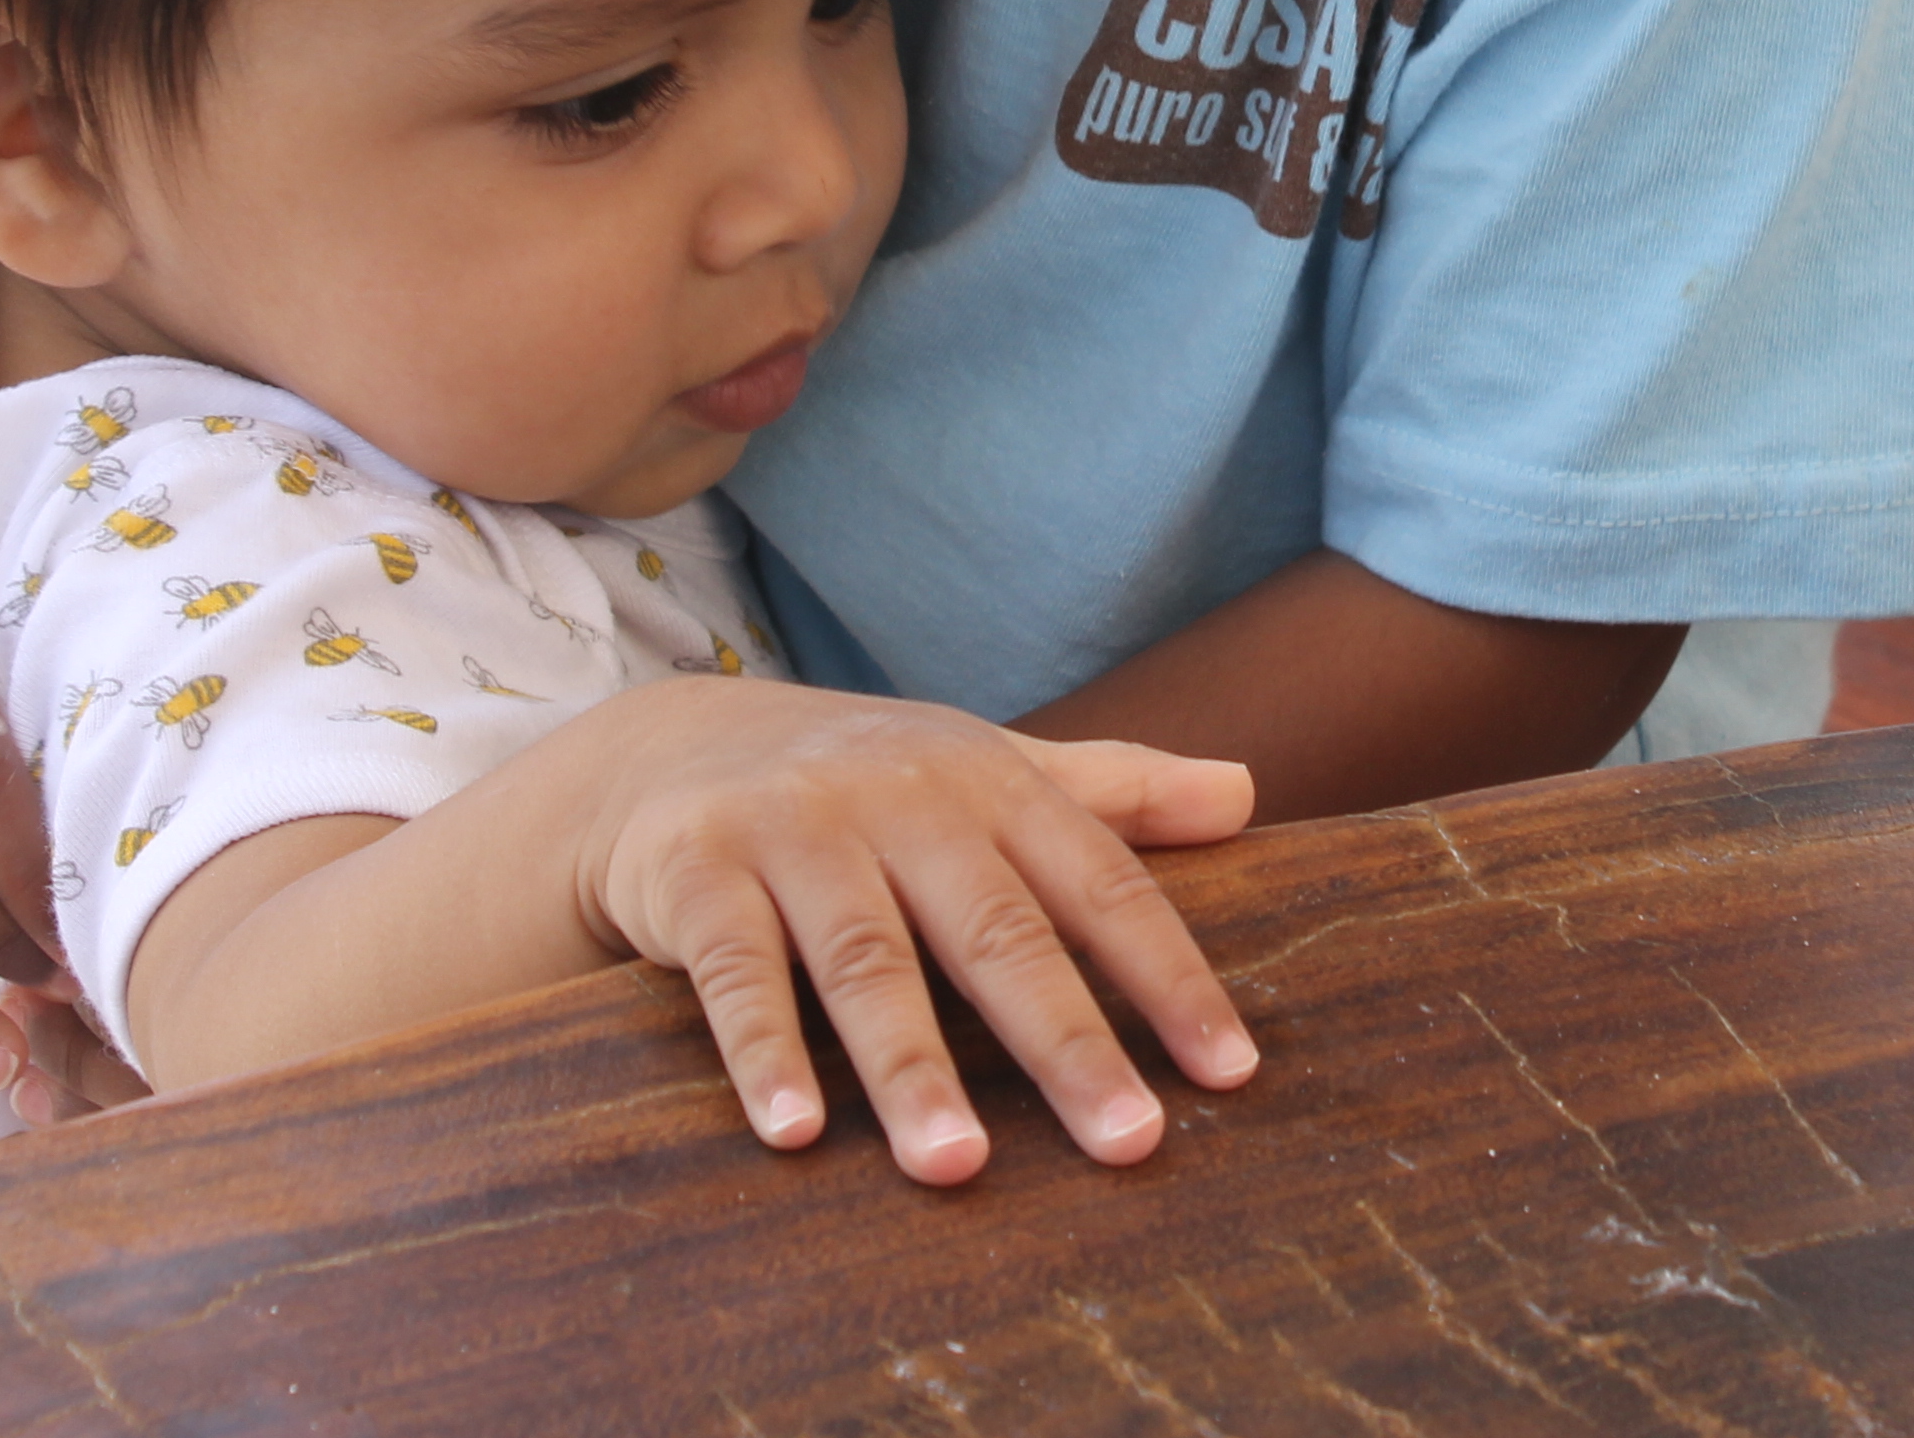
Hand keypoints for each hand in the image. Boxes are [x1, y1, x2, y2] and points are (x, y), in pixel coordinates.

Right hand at [553, 686, 1257, 1183]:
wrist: (666, 746)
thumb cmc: (864, 784)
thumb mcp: (987, 769)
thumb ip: (1112, 790)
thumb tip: (1247, 791)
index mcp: (987, 782)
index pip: (1098, 882)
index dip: (1169, 974)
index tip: (1230, 1072)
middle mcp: (899, 798)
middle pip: (994, 929)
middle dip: (1066, 1039)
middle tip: (1128, 1140)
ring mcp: (794, 830)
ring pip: (865, 960)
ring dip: (912, 1067)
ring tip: (957, 1167)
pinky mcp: (697, 870)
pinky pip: (736, 972)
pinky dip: (763, 1051)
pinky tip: (796, 1133)